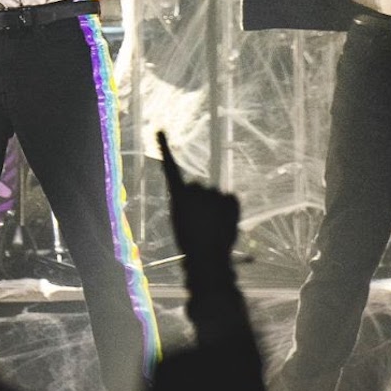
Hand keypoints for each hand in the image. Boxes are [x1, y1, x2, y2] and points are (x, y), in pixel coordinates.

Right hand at [157, 130, 239, 265]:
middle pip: (199, 187)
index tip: (159, 129)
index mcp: (178, 196)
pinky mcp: (231, 200)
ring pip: (216, 195)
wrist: (207, 260)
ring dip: (216, 207)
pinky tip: (225, 223)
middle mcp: (195, 190)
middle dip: (202, 200)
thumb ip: (187, 204)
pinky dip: (230, 210)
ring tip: (214, 227)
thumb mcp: (180, 221)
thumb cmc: (191, 244)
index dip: (165, 149)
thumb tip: (196, 195)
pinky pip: (231, 199)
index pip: (170, 169)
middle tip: (202, 221)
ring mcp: (214, 194)